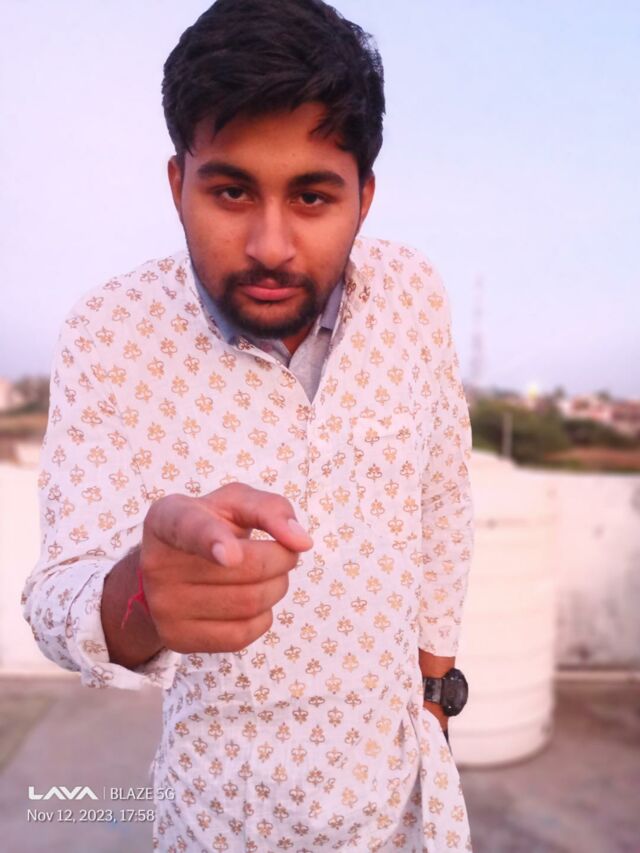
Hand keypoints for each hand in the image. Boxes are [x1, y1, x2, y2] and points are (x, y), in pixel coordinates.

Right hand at [139, 483, 312, 653]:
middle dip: (281, 559)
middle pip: (246, 568)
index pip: (192, 530)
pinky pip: (242, 635)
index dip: (213, 541)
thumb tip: (301, 542)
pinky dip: (262, 617)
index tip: (231, 555)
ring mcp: (162, 606)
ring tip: (266, 576)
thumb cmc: (211, 526)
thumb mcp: (235, 503)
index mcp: (168, 518)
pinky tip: (251, 601)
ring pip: (250, 603)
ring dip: (277, 587)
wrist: (171, 568)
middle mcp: (157, 563)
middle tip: (282, 553)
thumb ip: (271, 509)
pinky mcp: (176, 639)